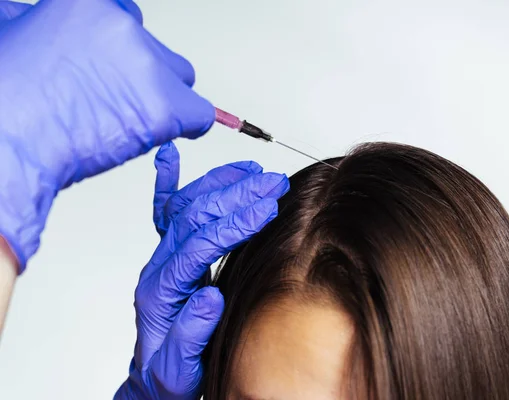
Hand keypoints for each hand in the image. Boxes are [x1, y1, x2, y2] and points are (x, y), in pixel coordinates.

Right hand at [0, 0, 214, 270]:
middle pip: (155, 50)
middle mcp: (123, 28)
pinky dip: (189, 125)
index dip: (120, 50)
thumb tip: (31, 21)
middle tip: (117, 101)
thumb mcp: (11, 35)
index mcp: (87, 3)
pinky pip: (200, 114)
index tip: (114, 69)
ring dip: (163, 97)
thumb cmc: (5, 101)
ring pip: (180, 77)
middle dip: (141, 75)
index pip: (125, 17)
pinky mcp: (166, 107)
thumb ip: (38, 23)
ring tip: (133, 120)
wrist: (7, 144)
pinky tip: (164, 132)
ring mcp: (147, 67)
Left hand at [114, 142, 289, 398]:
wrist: (156, 377)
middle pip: (195, 216)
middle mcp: (160, 267)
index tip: (265, 209)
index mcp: (161, 291)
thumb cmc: (169, 373)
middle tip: (271, 182)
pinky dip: (167, 182)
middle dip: (236, 195)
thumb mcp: (180, 368)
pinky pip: (165, 212)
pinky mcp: (173, 254)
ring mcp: (165, 257)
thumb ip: (191, 334)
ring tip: (252, 169)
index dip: (234, 224)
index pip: (199, 245)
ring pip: (186, 207)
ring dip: (219, 183)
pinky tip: (169, 157)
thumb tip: (209, 297)